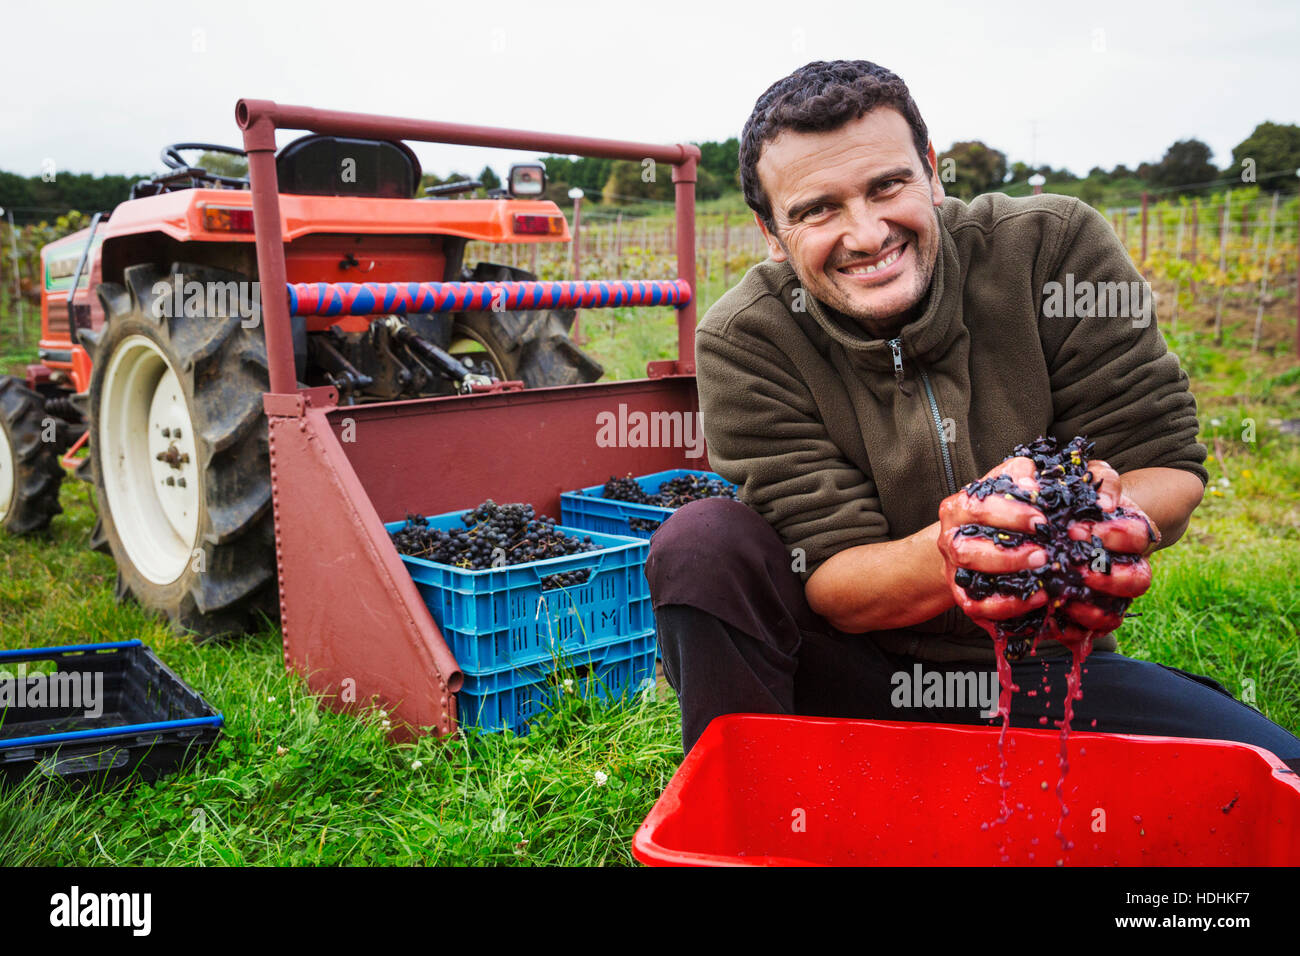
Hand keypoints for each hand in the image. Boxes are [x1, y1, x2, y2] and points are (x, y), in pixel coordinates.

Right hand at [938, 456, 1048, 622]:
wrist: (967, 543)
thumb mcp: (1001, 486)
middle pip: (965, 548)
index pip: (977, 507)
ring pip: (969, 576)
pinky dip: (1006, 607)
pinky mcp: (963, 595)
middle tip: (1044, 554)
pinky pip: (978, 607)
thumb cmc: (993, 512)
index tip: (1041, 520)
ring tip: (1044, 575)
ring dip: (1007, 576)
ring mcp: (954, 569)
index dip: (1010, 514)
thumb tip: (1031, 483)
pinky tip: (1037, 599)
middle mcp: (950, 539)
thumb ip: (1016, 475)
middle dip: (1006, 553)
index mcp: (957, 509)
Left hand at [1056, 459, 1158, 632]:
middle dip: (1109, 576)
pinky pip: (1087, 635)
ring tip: (1063, 596)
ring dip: (1093, 609)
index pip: (1138, 536)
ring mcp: (1110, 596)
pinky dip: (1072, 631)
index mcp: (1132, 532)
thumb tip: (1105, 501)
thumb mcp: (1087, 479)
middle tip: (1075, 565)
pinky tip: (1050, 621)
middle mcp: (1127, 567)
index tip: (1077, 529)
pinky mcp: (1087, 618)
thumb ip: (1101, 481)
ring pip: (1115, 614)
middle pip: (1139, 580)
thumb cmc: (1073, 498)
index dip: (1114, 535)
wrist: (1054, 526)